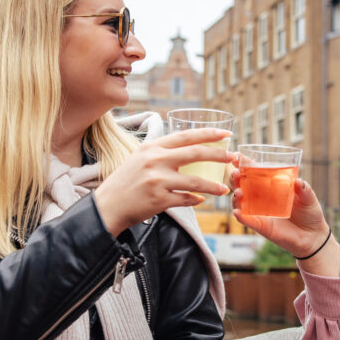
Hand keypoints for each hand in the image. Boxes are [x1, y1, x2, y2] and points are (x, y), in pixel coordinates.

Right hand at [95, 128, 233, 235]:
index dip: (208, 134)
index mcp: (152, 147)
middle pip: (196, 154)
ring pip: (196, 181)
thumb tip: (188, 149)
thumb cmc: (124, 182)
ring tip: (224, 188)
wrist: (107, 206)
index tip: (225, 133)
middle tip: (233, 158)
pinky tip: (201, 200)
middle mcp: (155, 161)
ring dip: (213, 185)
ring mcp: (158, 180)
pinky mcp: (159, 200)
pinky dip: (196, 200)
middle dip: (219, 155)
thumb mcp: (139, 158)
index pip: (186, 136)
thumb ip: (161, 153)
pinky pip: (186, 199)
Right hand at [230, 161, 328, 257]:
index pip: (253, 172)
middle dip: (235, 178)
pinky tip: (237, 212)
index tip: (236, 156)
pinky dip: (240, 216)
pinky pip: (247, 220)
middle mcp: (261, 197)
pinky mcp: (260, 226)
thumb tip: (298, 181)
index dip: (243, 164)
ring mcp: (259, 211)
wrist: (313, 235)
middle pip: (241, 185)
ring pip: (239, 202)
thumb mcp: (308, 197)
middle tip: (236, 173)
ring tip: (239, 192)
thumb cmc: (309, 212)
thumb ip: (304, 189)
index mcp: (270, 186)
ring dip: (235, 196)